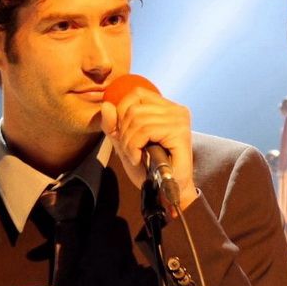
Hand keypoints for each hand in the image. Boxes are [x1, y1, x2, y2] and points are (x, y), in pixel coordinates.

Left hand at [100, 85, 196, 208]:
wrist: (166, 192)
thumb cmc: (150, 169)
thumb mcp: (125, 144)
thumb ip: (114, 125)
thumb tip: (106, 105)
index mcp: (166, 108)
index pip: (136, 94)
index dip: (122, 112)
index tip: (124, 135)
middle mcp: (176, 110)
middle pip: (133, 108)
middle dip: (123, 132)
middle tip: (130, 151)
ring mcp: (179, 120)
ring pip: (137, 119)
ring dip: (129, 142)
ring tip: (135, 156)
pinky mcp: (179, 133)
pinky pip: (145, 130)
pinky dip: (134, 146)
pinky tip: (138, 158)